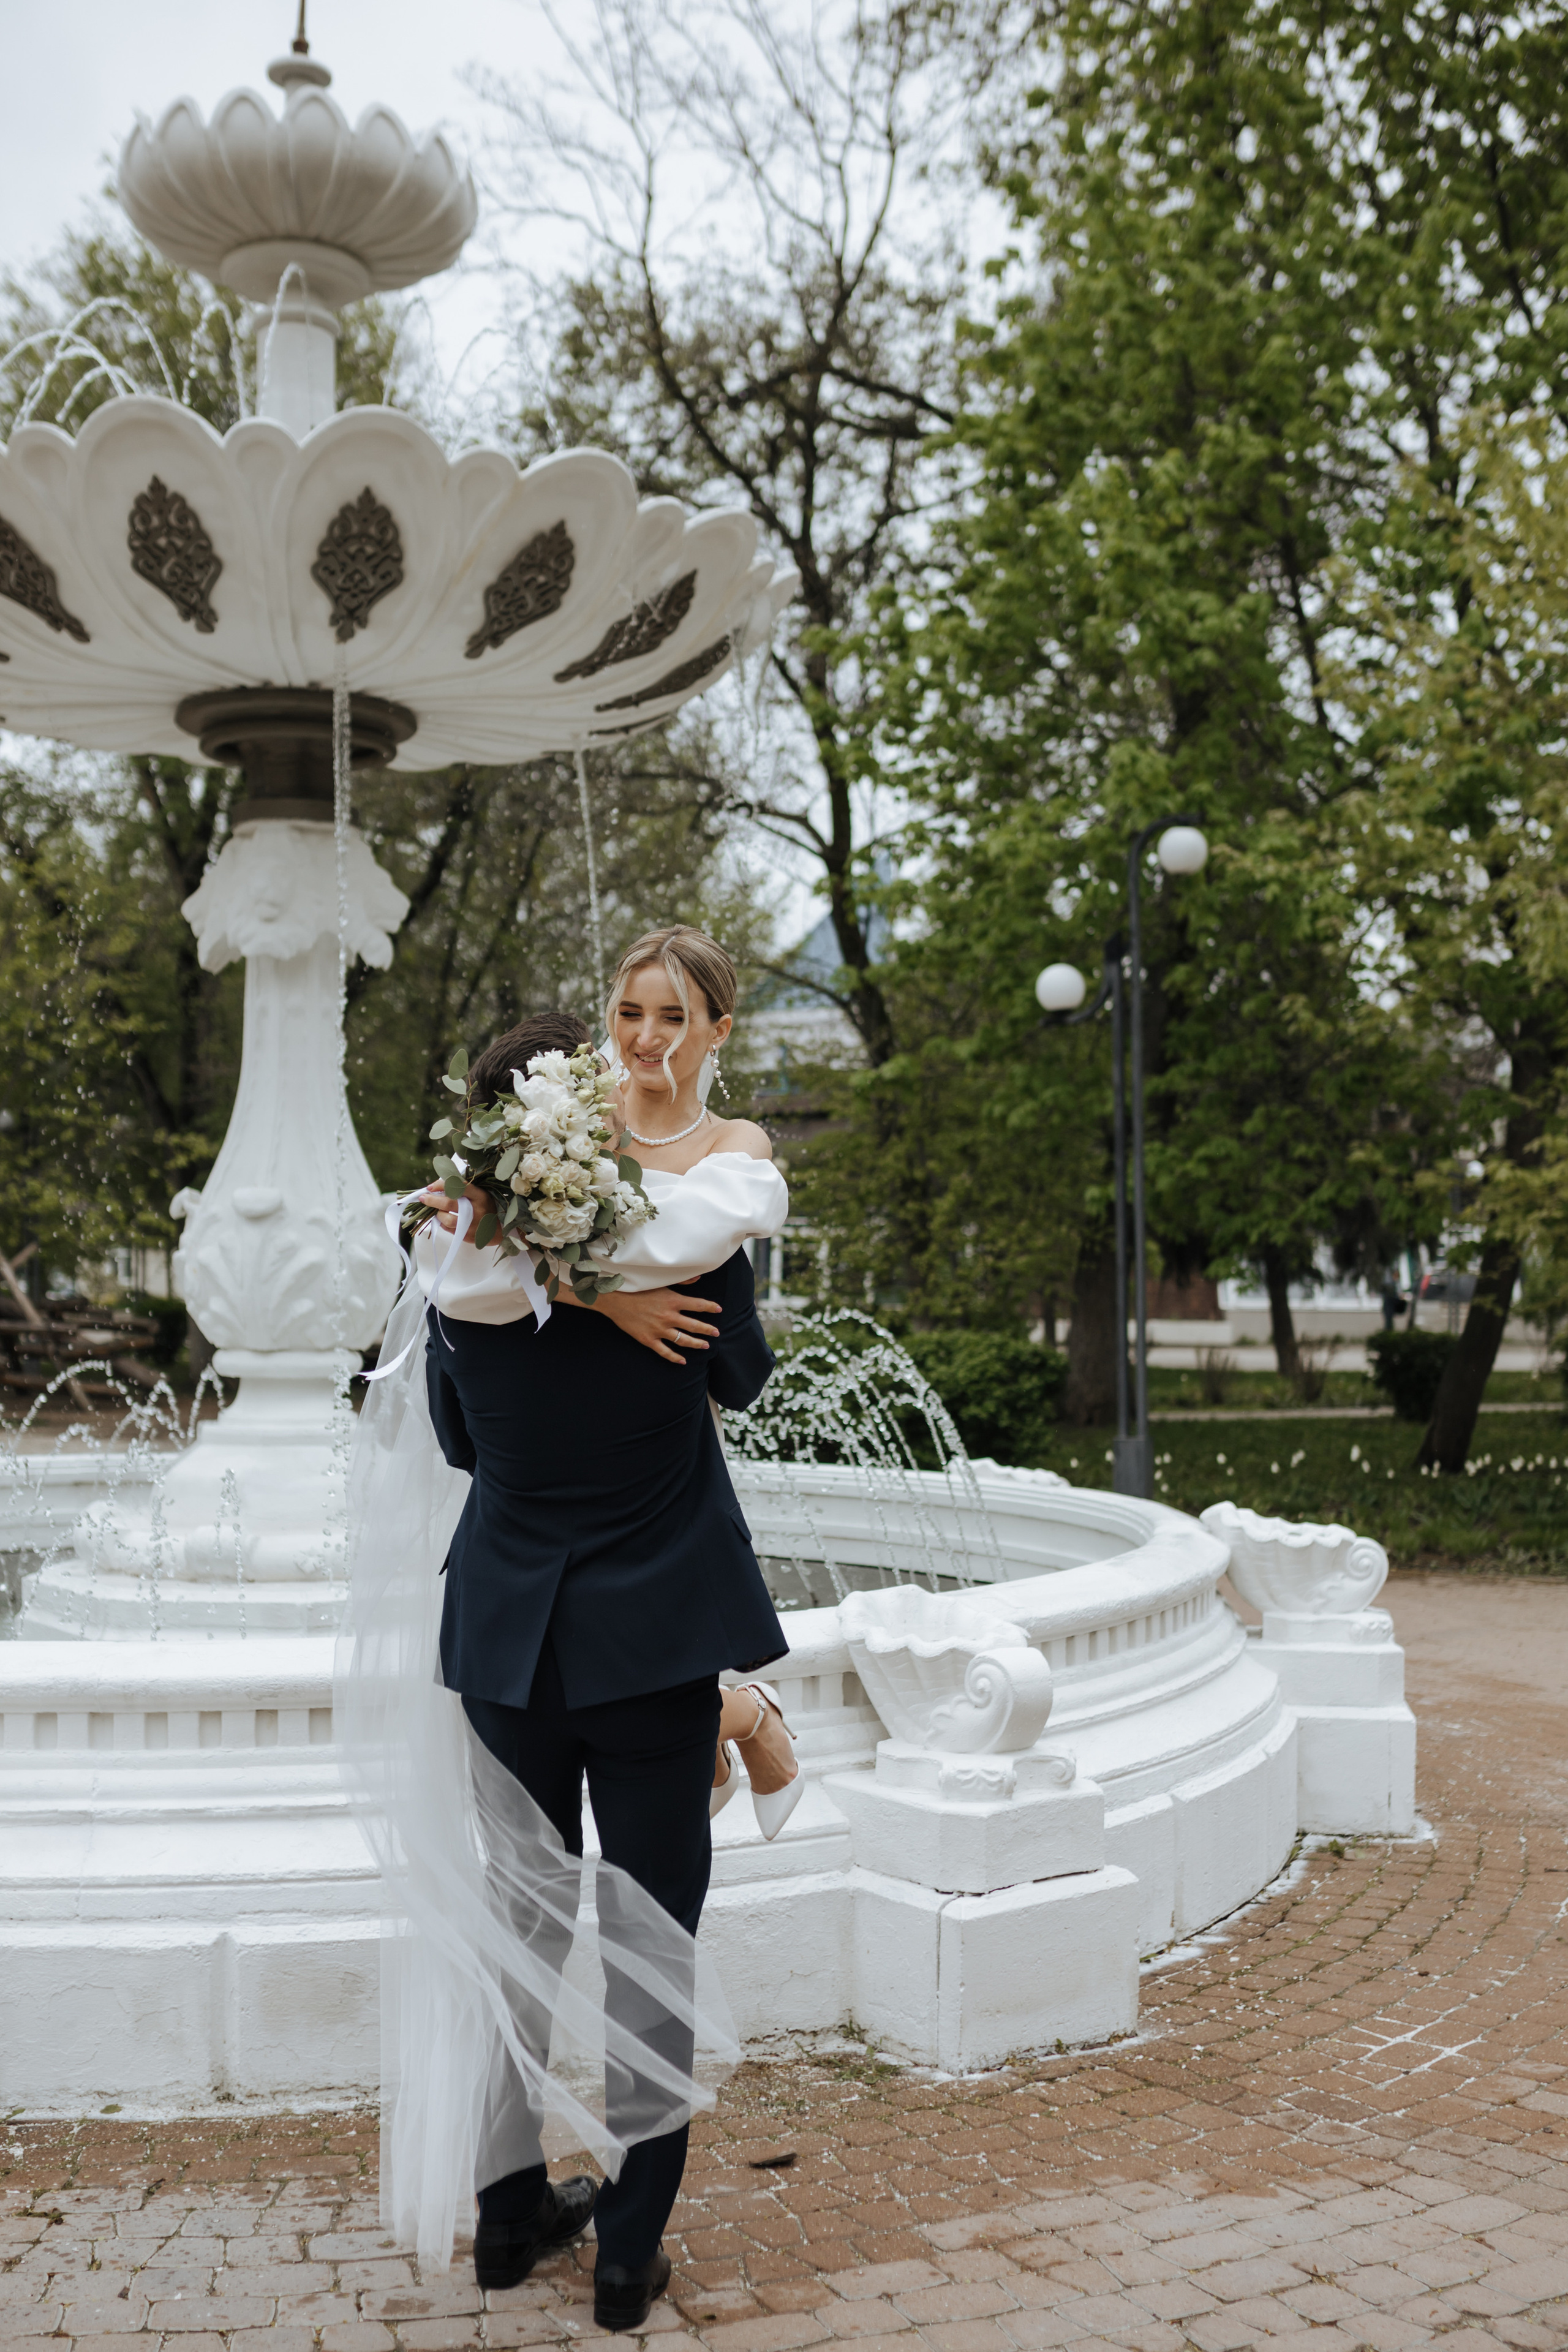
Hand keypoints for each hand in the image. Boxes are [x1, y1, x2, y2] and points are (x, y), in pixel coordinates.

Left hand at [425, 1181, 495, 1236]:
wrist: (498, 1230)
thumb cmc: (485, 1207)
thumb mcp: (479, 1194)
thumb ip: (462, 1189)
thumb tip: (436, 1186)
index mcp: (480, 1196)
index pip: (458, 1187)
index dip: (442, 1185)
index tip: (430, 1187)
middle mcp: (477, 1210)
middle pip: (449, 1204)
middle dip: (432, 1200)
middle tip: (423, 1198)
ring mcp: (472, 1225)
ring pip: (446, 1219)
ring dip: (439, 1214)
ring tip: (439, 1212)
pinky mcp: (467, 1236)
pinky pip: (448, 1229)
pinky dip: (443, 1223)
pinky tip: (445, 1220)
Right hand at [594, 1286, 720, 1363]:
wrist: (614, 1299)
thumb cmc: (637, 1288)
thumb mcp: (660, 1282)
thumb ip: (681, 1281)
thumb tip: (698, 1277)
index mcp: (673, 1300)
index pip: (699, 1305)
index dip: (710, 1308)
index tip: (718, 1309)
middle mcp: (669, 1316)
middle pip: (694, 1326)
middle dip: (707, 1330)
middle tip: (716, 1333)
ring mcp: (659, 1330)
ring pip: (683, 1340)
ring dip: (696, 1344)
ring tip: (705, 1346)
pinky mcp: (648, 1340)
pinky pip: (665, 1352)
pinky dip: (675, 1358)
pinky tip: (683, 1361)